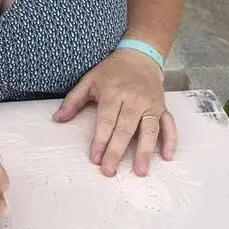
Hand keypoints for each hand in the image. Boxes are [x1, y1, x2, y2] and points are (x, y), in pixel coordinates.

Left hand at [53, 49, 177, 176]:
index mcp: (113, 93)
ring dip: (145, 151)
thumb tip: (58, 119)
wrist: (139, 57)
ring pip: (149, 129)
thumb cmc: (112, 71)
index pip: (106, 120)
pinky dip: (170, 140)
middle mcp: (133, 99)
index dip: (100, 140)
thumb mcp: (89, 80)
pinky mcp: (162, 107)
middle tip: (110, 169)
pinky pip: (169, 124)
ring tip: (140, 171)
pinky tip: (167, 157)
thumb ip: (73, 100)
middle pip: (125, 128)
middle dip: (117, 151)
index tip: (95, 158)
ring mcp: (150, 104)